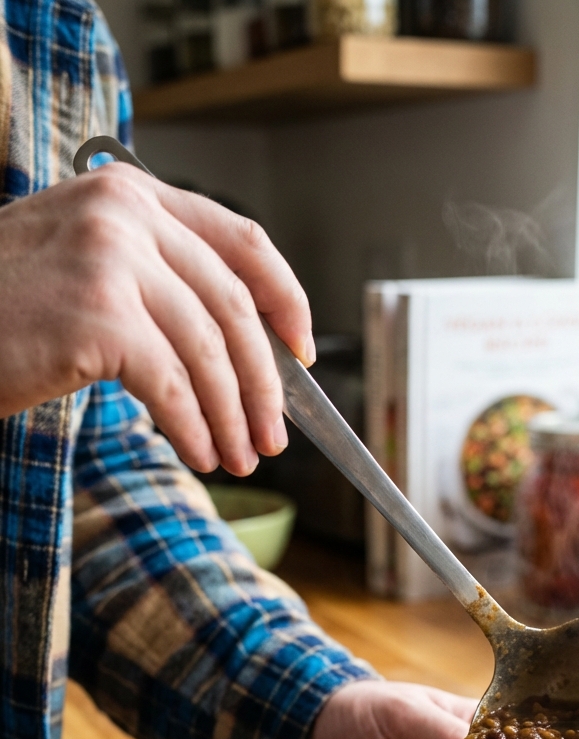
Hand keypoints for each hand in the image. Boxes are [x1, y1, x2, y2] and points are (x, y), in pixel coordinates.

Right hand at [0, 163, 313, 475]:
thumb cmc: (1, 306)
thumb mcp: (83, 263)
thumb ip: (156, 279)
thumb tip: (241, 348)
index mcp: (133, 194)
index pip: (245, 241)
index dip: (287, 301)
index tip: (301, 352)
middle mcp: (127, 214)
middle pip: (236, 307)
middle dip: (264, 383)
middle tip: (272, 436)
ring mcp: (111, 261)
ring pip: (209, 352)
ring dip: (233, 416)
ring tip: (238, 457)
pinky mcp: (96, 317)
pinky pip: (171, 386)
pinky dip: (193, 427)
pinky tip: (198, 453)